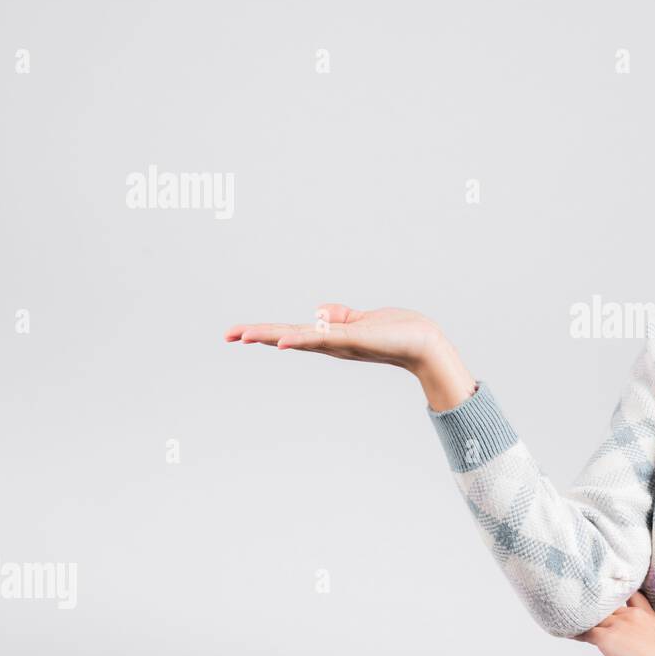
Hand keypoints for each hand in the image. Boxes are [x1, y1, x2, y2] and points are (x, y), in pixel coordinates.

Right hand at [225, 302, 445, 373]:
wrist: (426, 344)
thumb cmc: (399, 333)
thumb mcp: (362, 321)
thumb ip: (340, 316)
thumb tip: (318, 311)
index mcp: (331, 339)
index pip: (291, 333)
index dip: (264, 332)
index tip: (237, 333)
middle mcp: (332, 344)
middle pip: (287, 337)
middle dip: (257, 336)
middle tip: (228, 336)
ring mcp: (341, 343)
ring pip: (299, 338)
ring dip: (270, 336)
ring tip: (244, 336)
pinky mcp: (355, 339)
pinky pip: (324, 338)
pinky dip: (302, 340)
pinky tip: (282, 342)